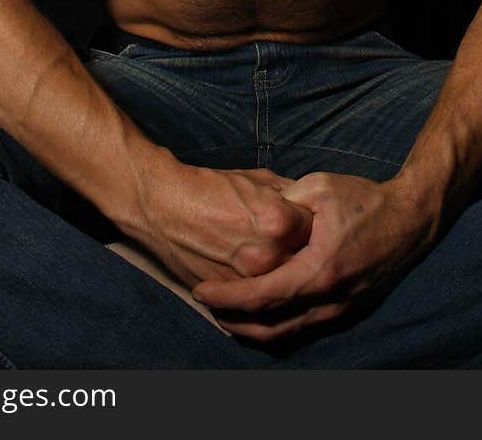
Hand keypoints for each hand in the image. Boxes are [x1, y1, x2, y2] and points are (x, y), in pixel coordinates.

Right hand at [132, 163, 313, 291]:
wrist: (164, 206)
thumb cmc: (210, 187)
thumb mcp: (257, 179)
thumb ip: (290, 195)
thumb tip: (312, 205)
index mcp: (279, 222)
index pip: (317, 231)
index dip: (315, 227)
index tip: (314, 226)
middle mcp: (268, 255)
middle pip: (306, 262)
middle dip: (307, 254)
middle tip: (305, 248)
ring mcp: (249, 280)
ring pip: (285, 286)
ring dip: (288, 277)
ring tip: (286, 265)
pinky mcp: (230, 295)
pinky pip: (260, 301)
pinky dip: (265, 293)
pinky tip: (266, 281)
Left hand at [191, 172, 437, 342]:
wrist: (411, 221)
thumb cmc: (364, 200)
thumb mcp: (319, 187)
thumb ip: (284, 203)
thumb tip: (255, 219)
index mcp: (319, 270)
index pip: (262, 296)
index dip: (227, 297)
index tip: (201, 290)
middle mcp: (329, 300)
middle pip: (270, 326)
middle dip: (233, 321)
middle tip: (207, 306)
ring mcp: (341, 311)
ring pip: (288, 334)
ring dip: (253, 329)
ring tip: (227, 315)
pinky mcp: (348, 312)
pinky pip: (305, 328)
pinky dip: (278, 326)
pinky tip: (262, 315)